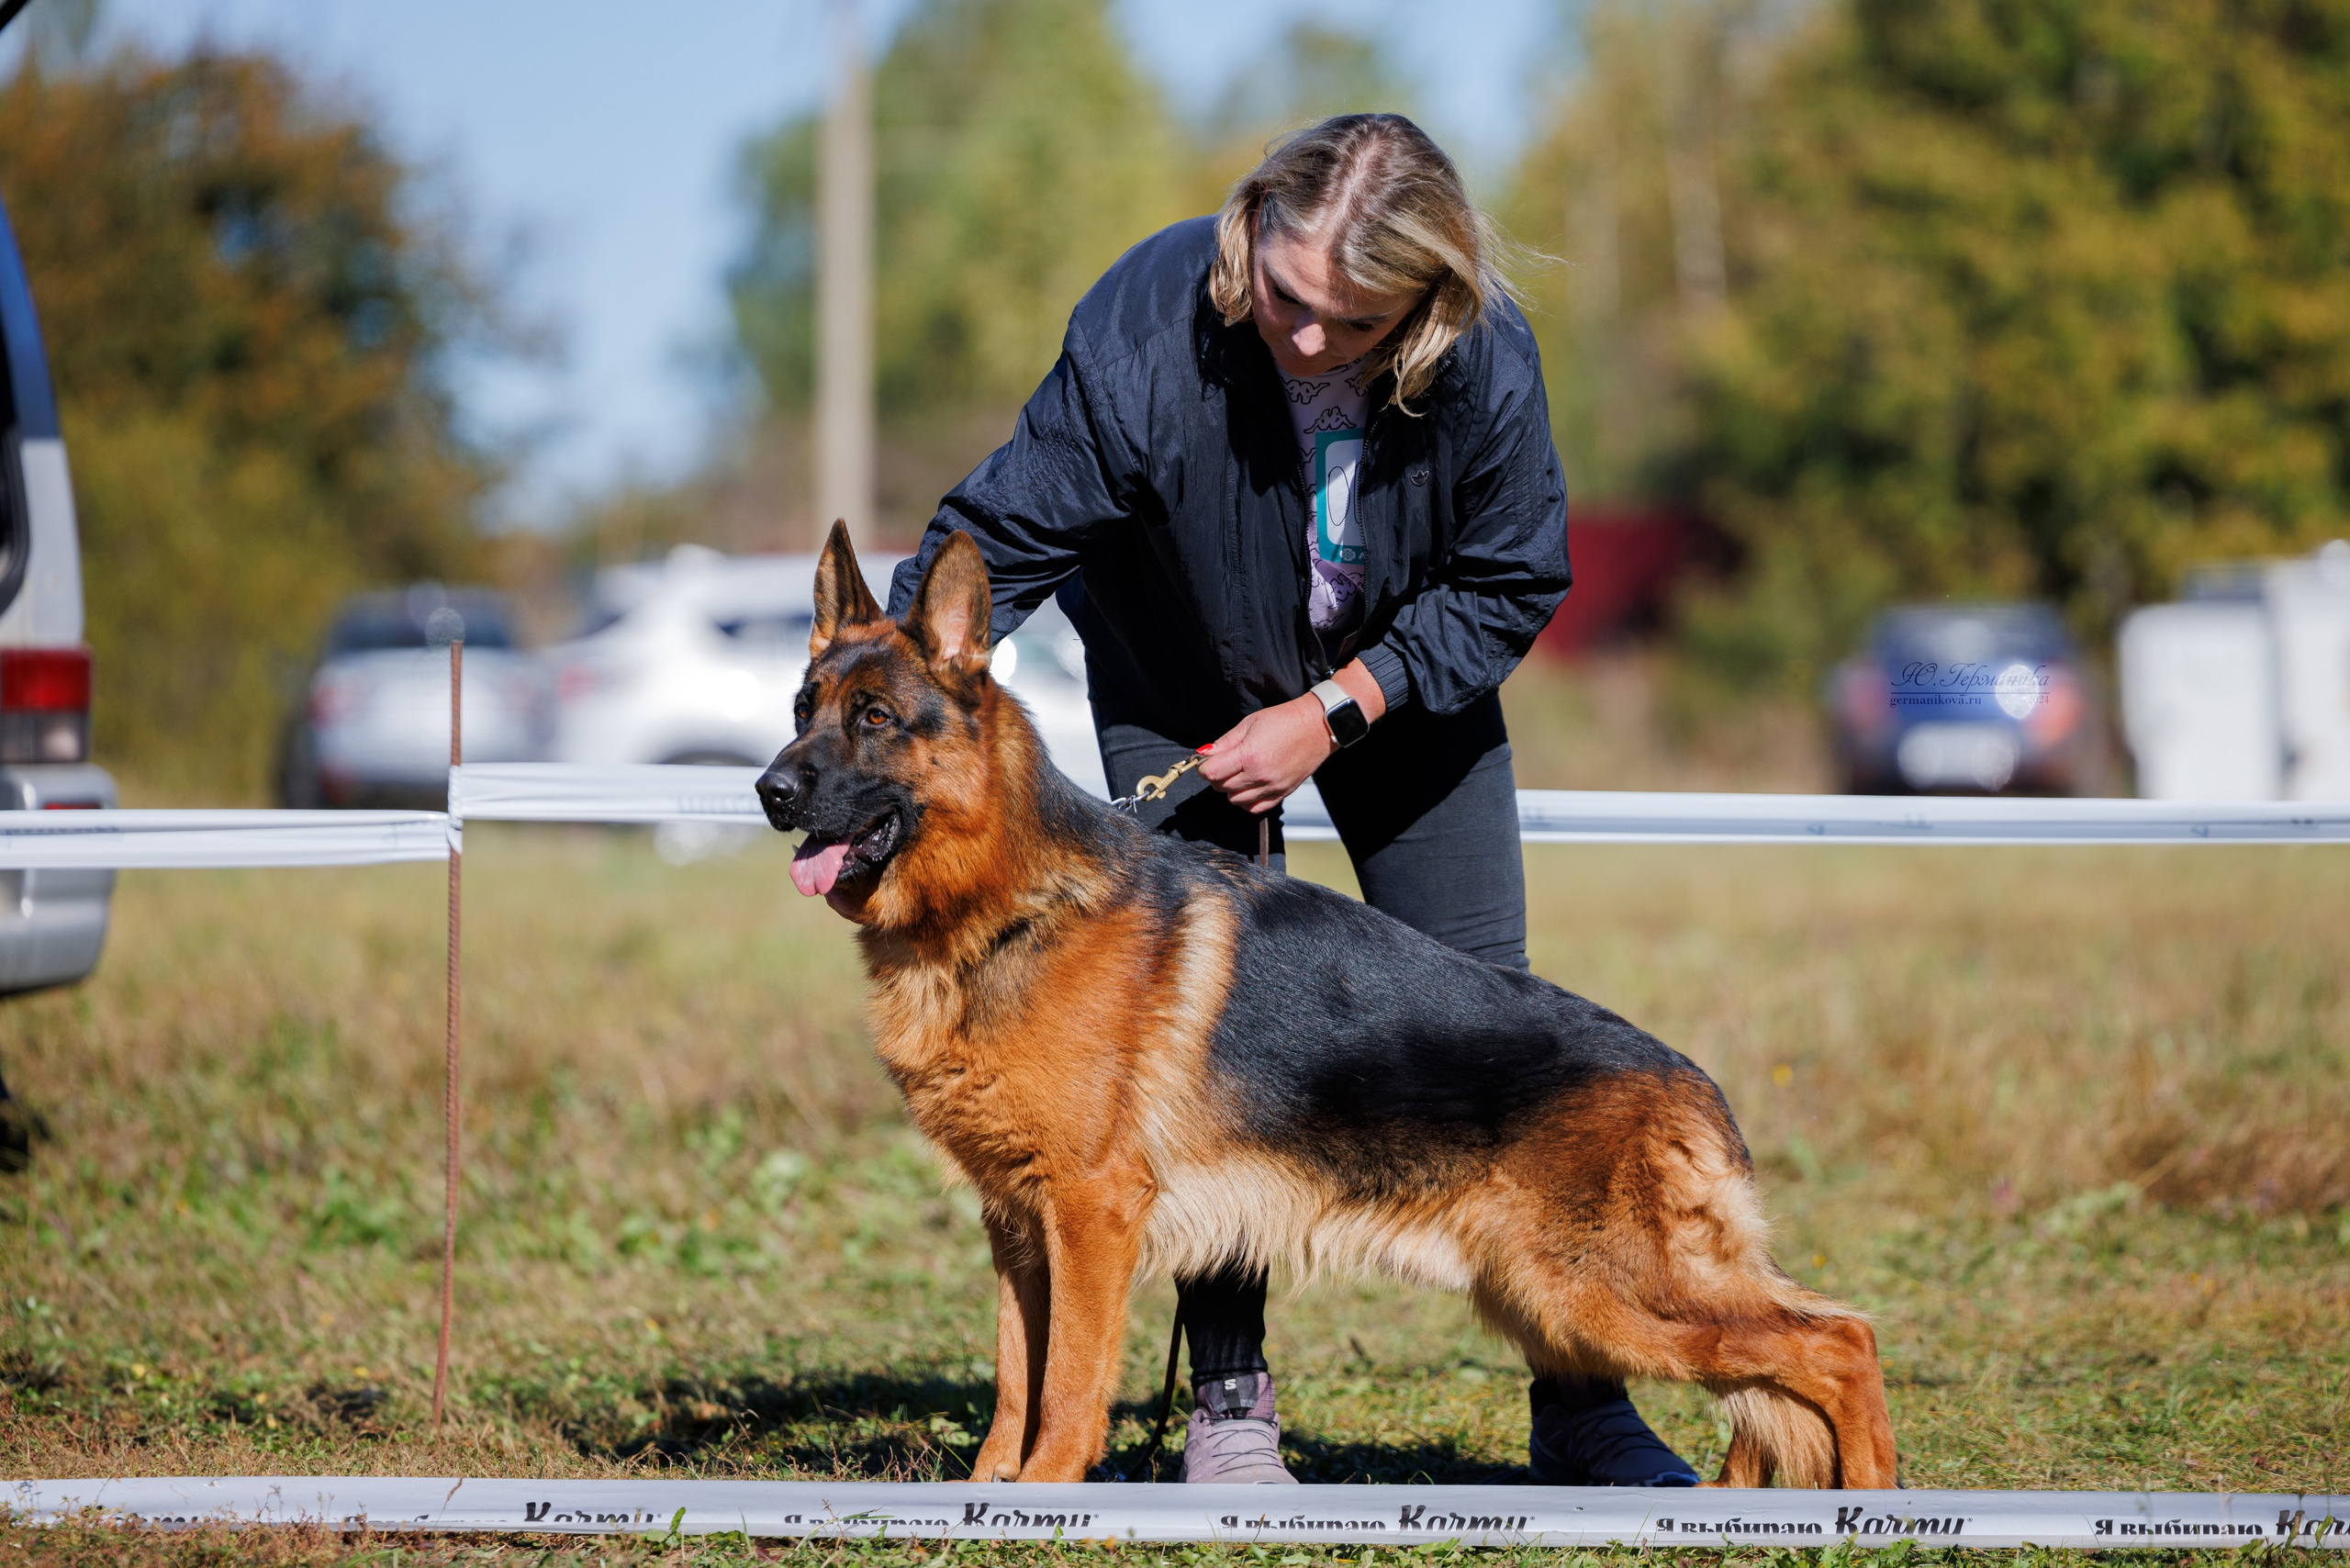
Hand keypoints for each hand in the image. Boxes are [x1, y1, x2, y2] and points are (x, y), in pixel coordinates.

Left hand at [1197, 658, 1388, 813]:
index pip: (1211, 773)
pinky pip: (1255, 808)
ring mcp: (1272, 787)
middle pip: (1221, 787)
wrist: (1317, 726)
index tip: (1206, 760)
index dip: (1203, 767)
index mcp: (1248, 755)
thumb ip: (1225, 742)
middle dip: (1216, 775)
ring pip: (1235, 800)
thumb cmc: (1285, 720)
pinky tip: (1249, 786)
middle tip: (1223, 762)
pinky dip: (1247, 801)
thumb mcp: (1249, 723)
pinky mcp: (1282, 794)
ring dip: (1231, 789)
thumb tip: (1203, 754)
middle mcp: (1259, 775)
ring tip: (1238, 773)